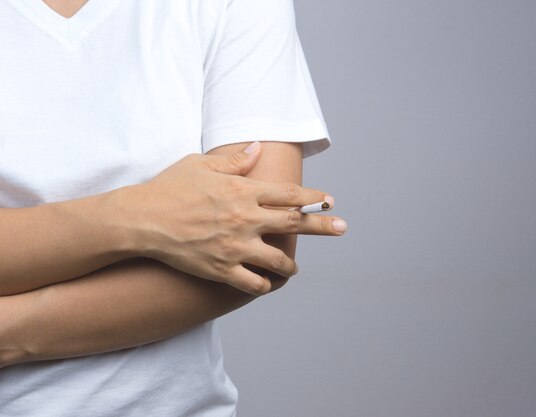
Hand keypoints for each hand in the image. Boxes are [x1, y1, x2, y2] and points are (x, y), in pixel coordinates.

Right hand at [121, 142, 345, 294]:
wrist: (140, 220)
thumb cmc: (168, 188)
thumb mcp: (201, 165)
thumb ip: (235, 161)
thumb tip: (258, 148)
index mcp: (243, 191)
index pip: (290, 194)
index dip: (314, 197)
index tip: (329, 200)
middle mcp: (245, 219)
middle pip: (295, 223)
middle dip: (323, 225)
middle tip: (343, 227)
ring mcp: (235, 246)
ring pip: (278, 259)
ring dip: (291, 264)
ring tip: (295, 268)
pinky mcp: (221, 269)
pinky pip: (252, 284)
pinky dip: (264, 285)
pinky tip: (267, 284)